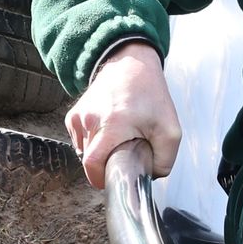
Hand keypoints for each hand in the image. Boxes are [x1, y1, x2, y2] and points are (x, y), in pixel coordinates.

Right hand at [66, 40, 182, 186]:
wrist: (130, 64)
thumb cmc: (150, 95)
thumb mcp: (170, 131)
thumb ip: (164, 162)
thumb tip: (149, 177)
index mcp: (113, 124)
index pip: (92, 164)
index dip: (101, 179)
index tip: (114, 179)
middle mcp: (90, 119)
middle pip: (89, 161)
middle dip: (106, 165)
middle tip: (124, 154)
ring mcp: (78, 117)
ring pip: (84, 152)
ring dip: (100, 153)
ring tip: (118, 138)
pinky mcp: (72, 115)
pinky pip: (80, 141)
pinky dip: (93, 143)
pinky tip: (107, 131)